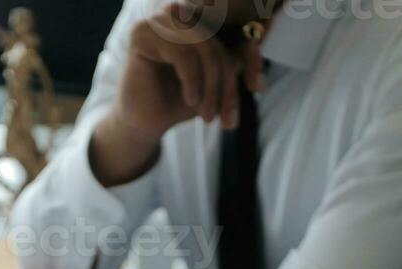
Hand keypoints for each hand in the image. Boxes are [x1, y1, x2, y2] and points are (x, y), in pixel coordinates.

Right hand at [90, 1, 264, 185]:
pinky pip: (183, 54)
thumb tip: (250, 52)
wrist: (145, 124)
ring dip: (210, 86)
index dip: (250, 56)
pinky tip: (190, 100)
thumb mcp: (214, 82)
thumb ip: (231, 63)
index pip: (234, 28)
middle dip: (227, 83)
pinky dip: (192, 81)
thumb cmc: (177, 102)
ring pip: (204, 46)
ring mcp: (160, 19)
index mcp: (197, 18)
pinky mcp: (144, 33)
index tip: (257, 87)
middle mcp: (179, 11)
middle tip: (227, 118)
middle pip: (219, 40)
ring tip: (207, 114)